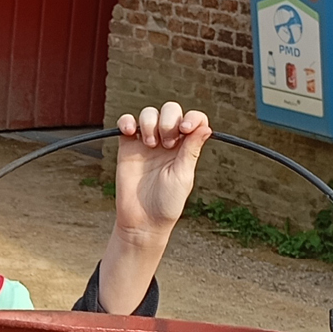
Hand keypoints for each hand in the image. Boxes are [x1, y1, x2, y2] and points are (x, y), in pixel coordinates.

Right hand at [113, 103, 212, 236]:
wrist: (142, 221)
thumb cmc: (166, 203)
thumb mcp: (183, 176)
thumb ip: (191, 150)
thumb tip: (206, 127)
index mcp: (186, 147)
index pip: (194, 120)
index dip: (192, 118)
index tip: (185, 130)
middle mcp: (167, 141)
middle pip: (170, 111)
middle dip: (169, 121)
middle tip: (168, 144)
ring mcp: (147, 143)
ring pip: (149, 114)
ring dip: (150, 123)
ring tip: (150, 145)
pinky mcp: (128, 146)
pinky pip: (126, 123)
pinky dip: (127, 121)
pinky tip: (130, 132)